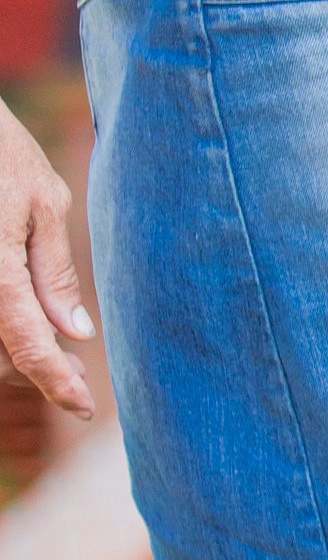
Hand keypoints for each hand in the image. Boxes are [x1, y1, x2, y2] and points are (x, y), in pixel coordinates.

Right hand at [0, 96, 95, 418]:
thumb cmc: (1, 153)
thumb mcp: (42, 202)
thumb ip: (54, 272)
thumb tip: (76, 333)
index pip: (28, 346)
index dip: (57, 385)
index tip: (86, 406)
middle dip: (36, 371)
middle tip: (76, 371)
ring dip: (12, 355)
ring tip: (53, 348)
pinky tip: (23, 318)